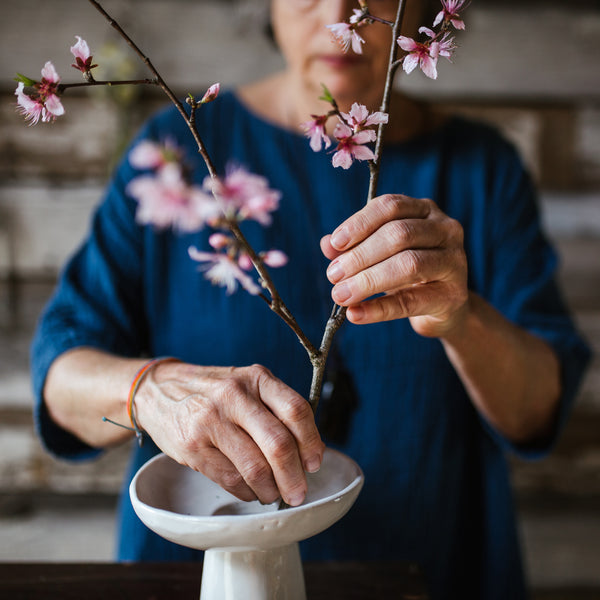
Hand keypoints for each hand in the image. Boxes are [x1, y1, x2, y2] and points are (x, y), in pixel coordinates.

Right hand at [135, 362, 323, 506]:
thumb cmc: (214, 392)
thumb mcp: (246, 384)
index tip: (315, 463)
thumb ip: (276, 408)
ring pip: (255, 467)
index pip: (296, 410)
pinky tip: (252, 491)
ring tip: (274, 494)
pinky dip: (248, 492)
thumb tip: (311, 449)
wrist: (159, 390)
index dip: (311, 442)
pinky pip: (232, 479)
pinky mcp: (193, 446)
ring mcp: (211, 421)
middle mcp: (234, 396)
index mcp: (256, 378)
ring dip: (271, 490)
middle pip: (278, 444)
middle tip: (299, 492)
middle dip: (294, 476)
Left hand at [321, 194, 468, 337]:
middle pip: (399, 235)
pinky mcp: (453, 296)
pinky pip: (412, 301)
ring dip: (368, 280)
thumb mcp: (380, 255)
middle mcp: (445, 229)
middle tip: (333, 275)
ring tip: (340, 295)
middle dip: (360, 255)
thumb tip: (327, 244)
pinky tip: (355, 313)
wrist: (444, 306)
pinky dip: (379, 309)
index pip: (390, 207)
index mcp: (424, 210)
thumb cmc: (408, 272)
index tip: (336, 243)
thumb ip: (354, 247)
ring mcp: (454, 261)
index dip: (360, 223)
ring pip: (409, 265)